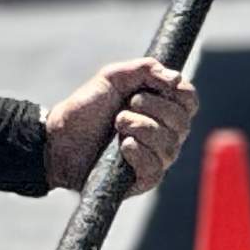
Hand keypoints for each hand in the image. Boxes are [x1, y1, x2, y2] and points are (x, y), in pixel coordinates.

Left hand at [42, 58, 199, 195]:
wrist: (59, 138)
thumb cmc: (87, 108)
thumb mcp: (113, 77)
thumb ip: (146, 69)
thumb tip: (177, 79)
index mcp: (161, 108)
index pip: (190, 101)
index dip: (182, 92)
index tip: (159, 86)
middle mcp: (164, 134)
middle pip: (182, 122)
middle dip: (154, 108)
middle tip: (127, 105)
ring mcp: (155, 158)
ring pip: (169, 144)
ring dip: (142, 128)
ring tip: (118, 124)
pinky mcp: (143, 180)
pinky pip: (155, 168)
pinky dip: (139, 153)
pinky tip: (123, 147)